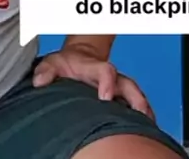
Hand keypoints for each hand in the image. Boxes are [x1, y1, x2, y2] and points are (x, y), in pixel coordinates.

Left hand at [33, 44, 153, 118]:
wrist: (79, 57)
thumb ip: (46, 70)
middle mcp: (111, 77)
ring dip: (143, 109)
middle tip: (140, 115)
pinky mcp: (121, 97)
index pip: (106, 71)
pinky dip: (143, 116)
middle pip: (129, 85)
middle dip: (136, 99)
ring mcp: (118, 87)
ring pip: (136, 96)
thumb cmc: (66, 64)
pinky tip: (145, 130)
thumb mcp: (53, 62)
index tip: (106, 97)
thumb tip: (40, 81)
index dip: (108, 82)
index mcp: (95, 68)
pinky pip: (136, 106)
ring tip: (148, 127)